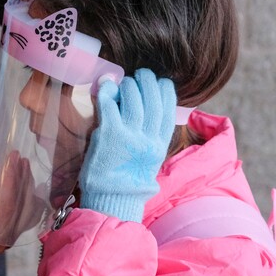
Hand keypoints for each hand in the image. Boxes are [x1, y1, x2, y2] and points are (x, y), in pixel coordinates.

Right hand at [0, 150, 44, 245]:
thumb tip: (3, 176)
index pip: (8, 206)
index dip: (12, 182)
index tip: (14, 162)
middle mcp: (3, 241)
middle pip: (21, 209)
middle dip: (22, 182)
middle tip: (21, 160)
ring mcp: (8, 239)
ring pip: (25, 211)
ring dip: (25, 188)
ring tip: (23, 166)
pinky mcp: (9, 233)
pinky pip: (21, 214)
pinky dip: (23, 197)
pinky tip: (23, 181)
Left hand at [79, 69, 175, 222]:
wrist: (111, 201)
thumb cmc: (127, 181)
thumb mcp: (148, 161)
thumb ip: (151, 139)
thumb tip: (151, 117)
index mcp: (159, 145)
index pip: (169, 111)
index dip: (166, 92)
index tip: (162, 82)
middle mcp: (147, 139)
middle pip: (153, 101)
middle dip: (149, 82)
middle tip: (142, 74)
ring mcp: (129, 136)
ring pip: (134, 99)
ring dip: (129, 85)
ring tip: (125, 82)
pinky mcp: (109, 134)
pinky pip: (110, 105)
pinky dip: (108, 92)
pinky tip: (107, 86)